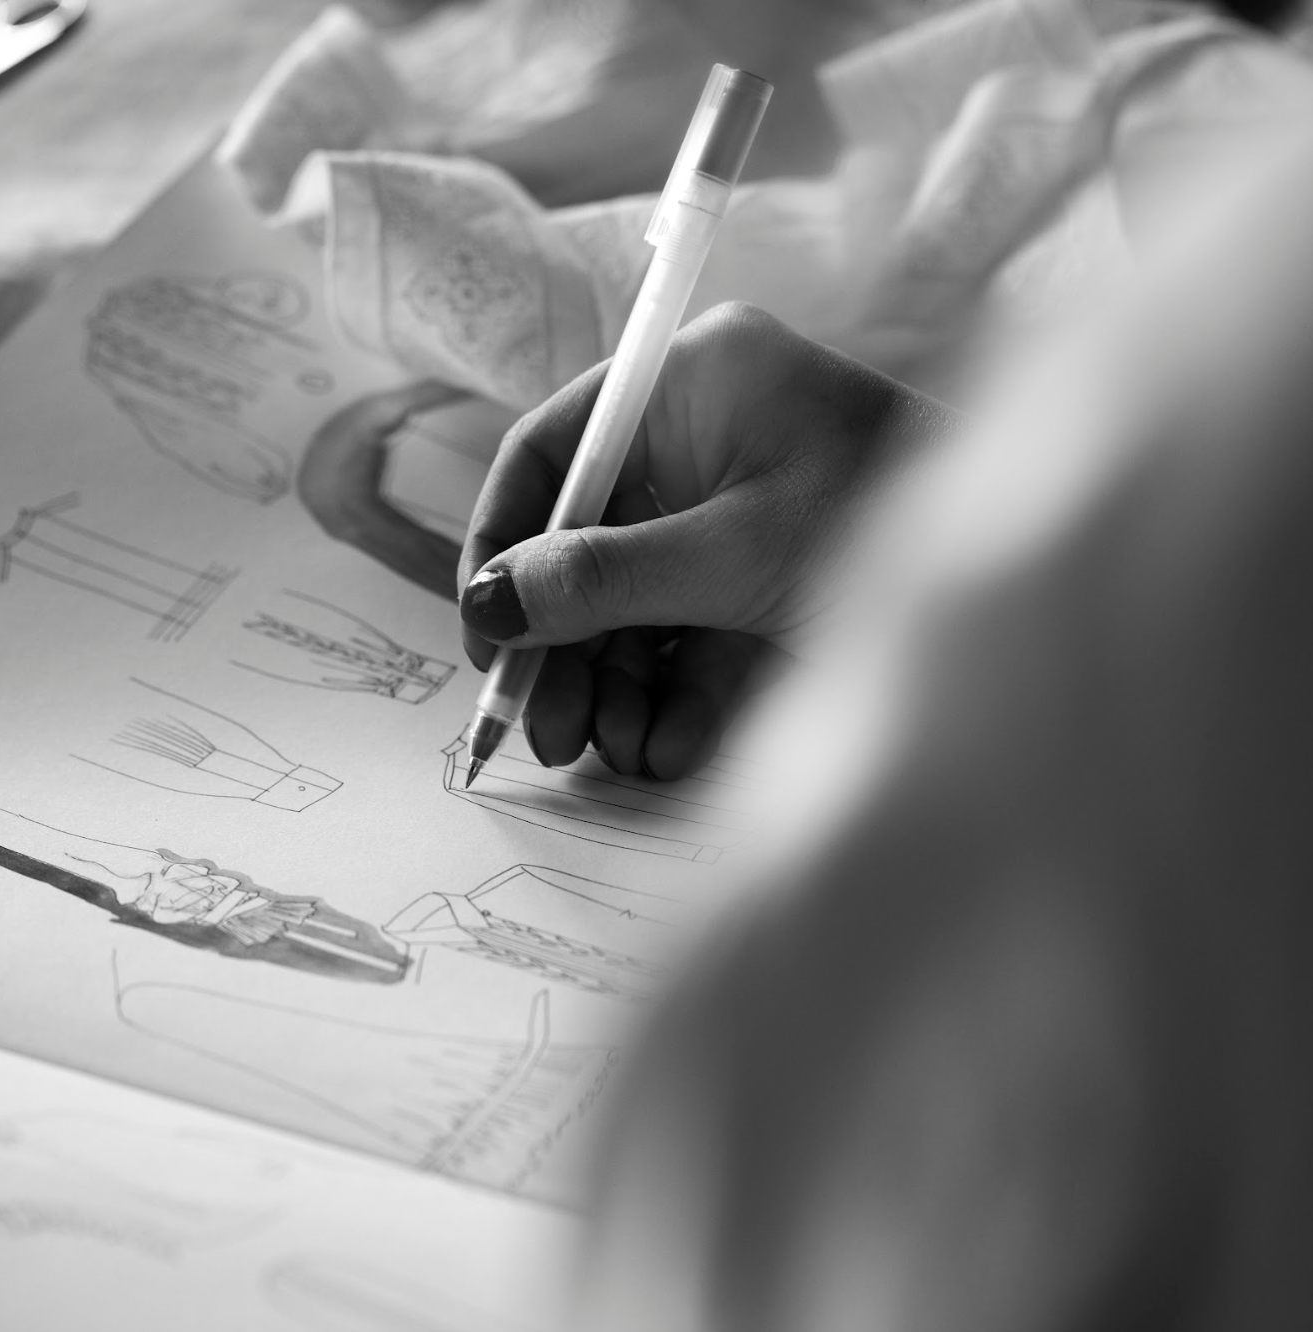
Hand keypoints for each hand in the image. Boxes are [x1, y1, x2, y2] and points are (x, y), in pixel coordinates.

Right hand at [458, 302, 958, 778]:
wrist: (1048, 598)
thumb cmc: (898, 527)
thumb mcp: (733, 558)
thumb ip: (600, 581)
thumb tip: (486, 601)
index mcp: (692, 383)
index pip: (553, 452)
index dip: (500, 544)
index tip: (481, 633)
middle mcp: (707, 434)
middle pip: (589, 541)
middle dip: (566, 646)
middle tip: (545, 731)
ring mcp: (741, 505)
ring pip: (636, 599)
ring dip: (616, 684)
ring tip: (612, 755)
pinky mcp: (770, 571)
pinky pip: (693, 629)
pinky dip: (675, 691)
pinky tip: (666, 748)